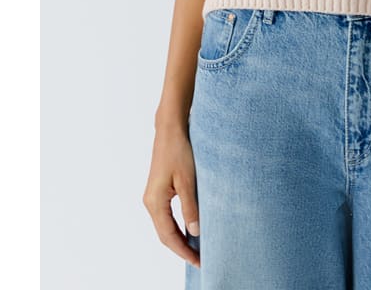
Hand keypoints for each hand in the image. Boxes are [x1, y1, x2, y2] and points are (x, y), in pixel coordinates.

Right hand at [143, 122, 200, 269]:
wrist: (170, 129)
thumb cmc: (178, 150)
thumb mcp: (187, 180)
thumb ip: (190, 207)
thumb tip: (195, 232)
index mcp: (155, 202)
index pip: (169, 236)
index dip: (183, 250)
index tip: (198, 261)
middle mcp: (150, 202)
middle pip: (165, 234)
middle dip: (181, 248)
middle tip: (200, 259)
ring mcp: (153, 196)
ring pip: (165, 226)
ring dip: (179, 238)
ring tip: (196, 248)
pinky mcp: (158, 190)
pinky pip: (166, 215)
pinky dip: (177, 226)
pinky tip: (189, 228)